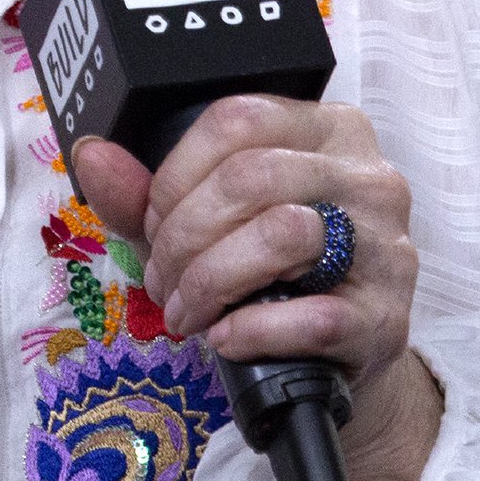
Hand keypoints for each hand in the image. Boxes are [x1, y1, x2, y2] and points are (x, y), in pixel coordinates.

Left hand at [71, 95, 438, 480]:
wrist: (339, 361)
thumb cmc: (271, 277)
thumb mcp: (205, 227)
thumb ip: (145, 193)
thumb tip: (92, 155)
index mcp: (328, 130)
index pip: (238, 120)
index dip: (175, 176)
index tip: (154, 223)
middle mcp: (369, 177)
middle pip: (251, 177)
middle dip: (182, 237)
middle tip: (163, 282)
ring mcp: (387, 247)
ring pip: (283, 234)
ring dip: (210, 282)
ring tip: (189, 312)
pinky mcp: (387, 318)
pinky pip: (313, 315)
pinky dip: (251, 331)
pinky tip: (228, 338)